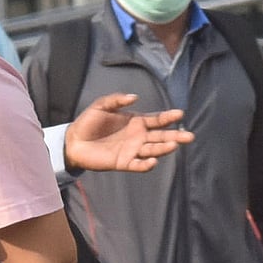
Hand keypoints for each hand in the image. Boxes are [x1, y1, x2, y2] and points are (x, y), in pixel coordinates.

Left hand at [65, 93, 193, 172]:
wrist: (74, 141)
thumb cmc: (88, 122)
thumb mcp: (100, 106)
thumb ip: (116, 100)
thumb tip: (134, 97)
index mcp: (136, 122)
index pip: (157, 119)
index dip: (168, 117)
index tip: (180, 114)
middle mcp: (138, 137)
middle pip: (161, 136)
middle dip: (175, 136)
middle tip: (189, 136)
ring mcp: (132, 150)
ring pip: (153, 150)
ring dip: (163, 148)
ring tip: (173, 145)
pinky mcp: (124, 162)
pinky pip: (138, 165)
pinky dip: (145, 164)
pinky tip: (152, 160)